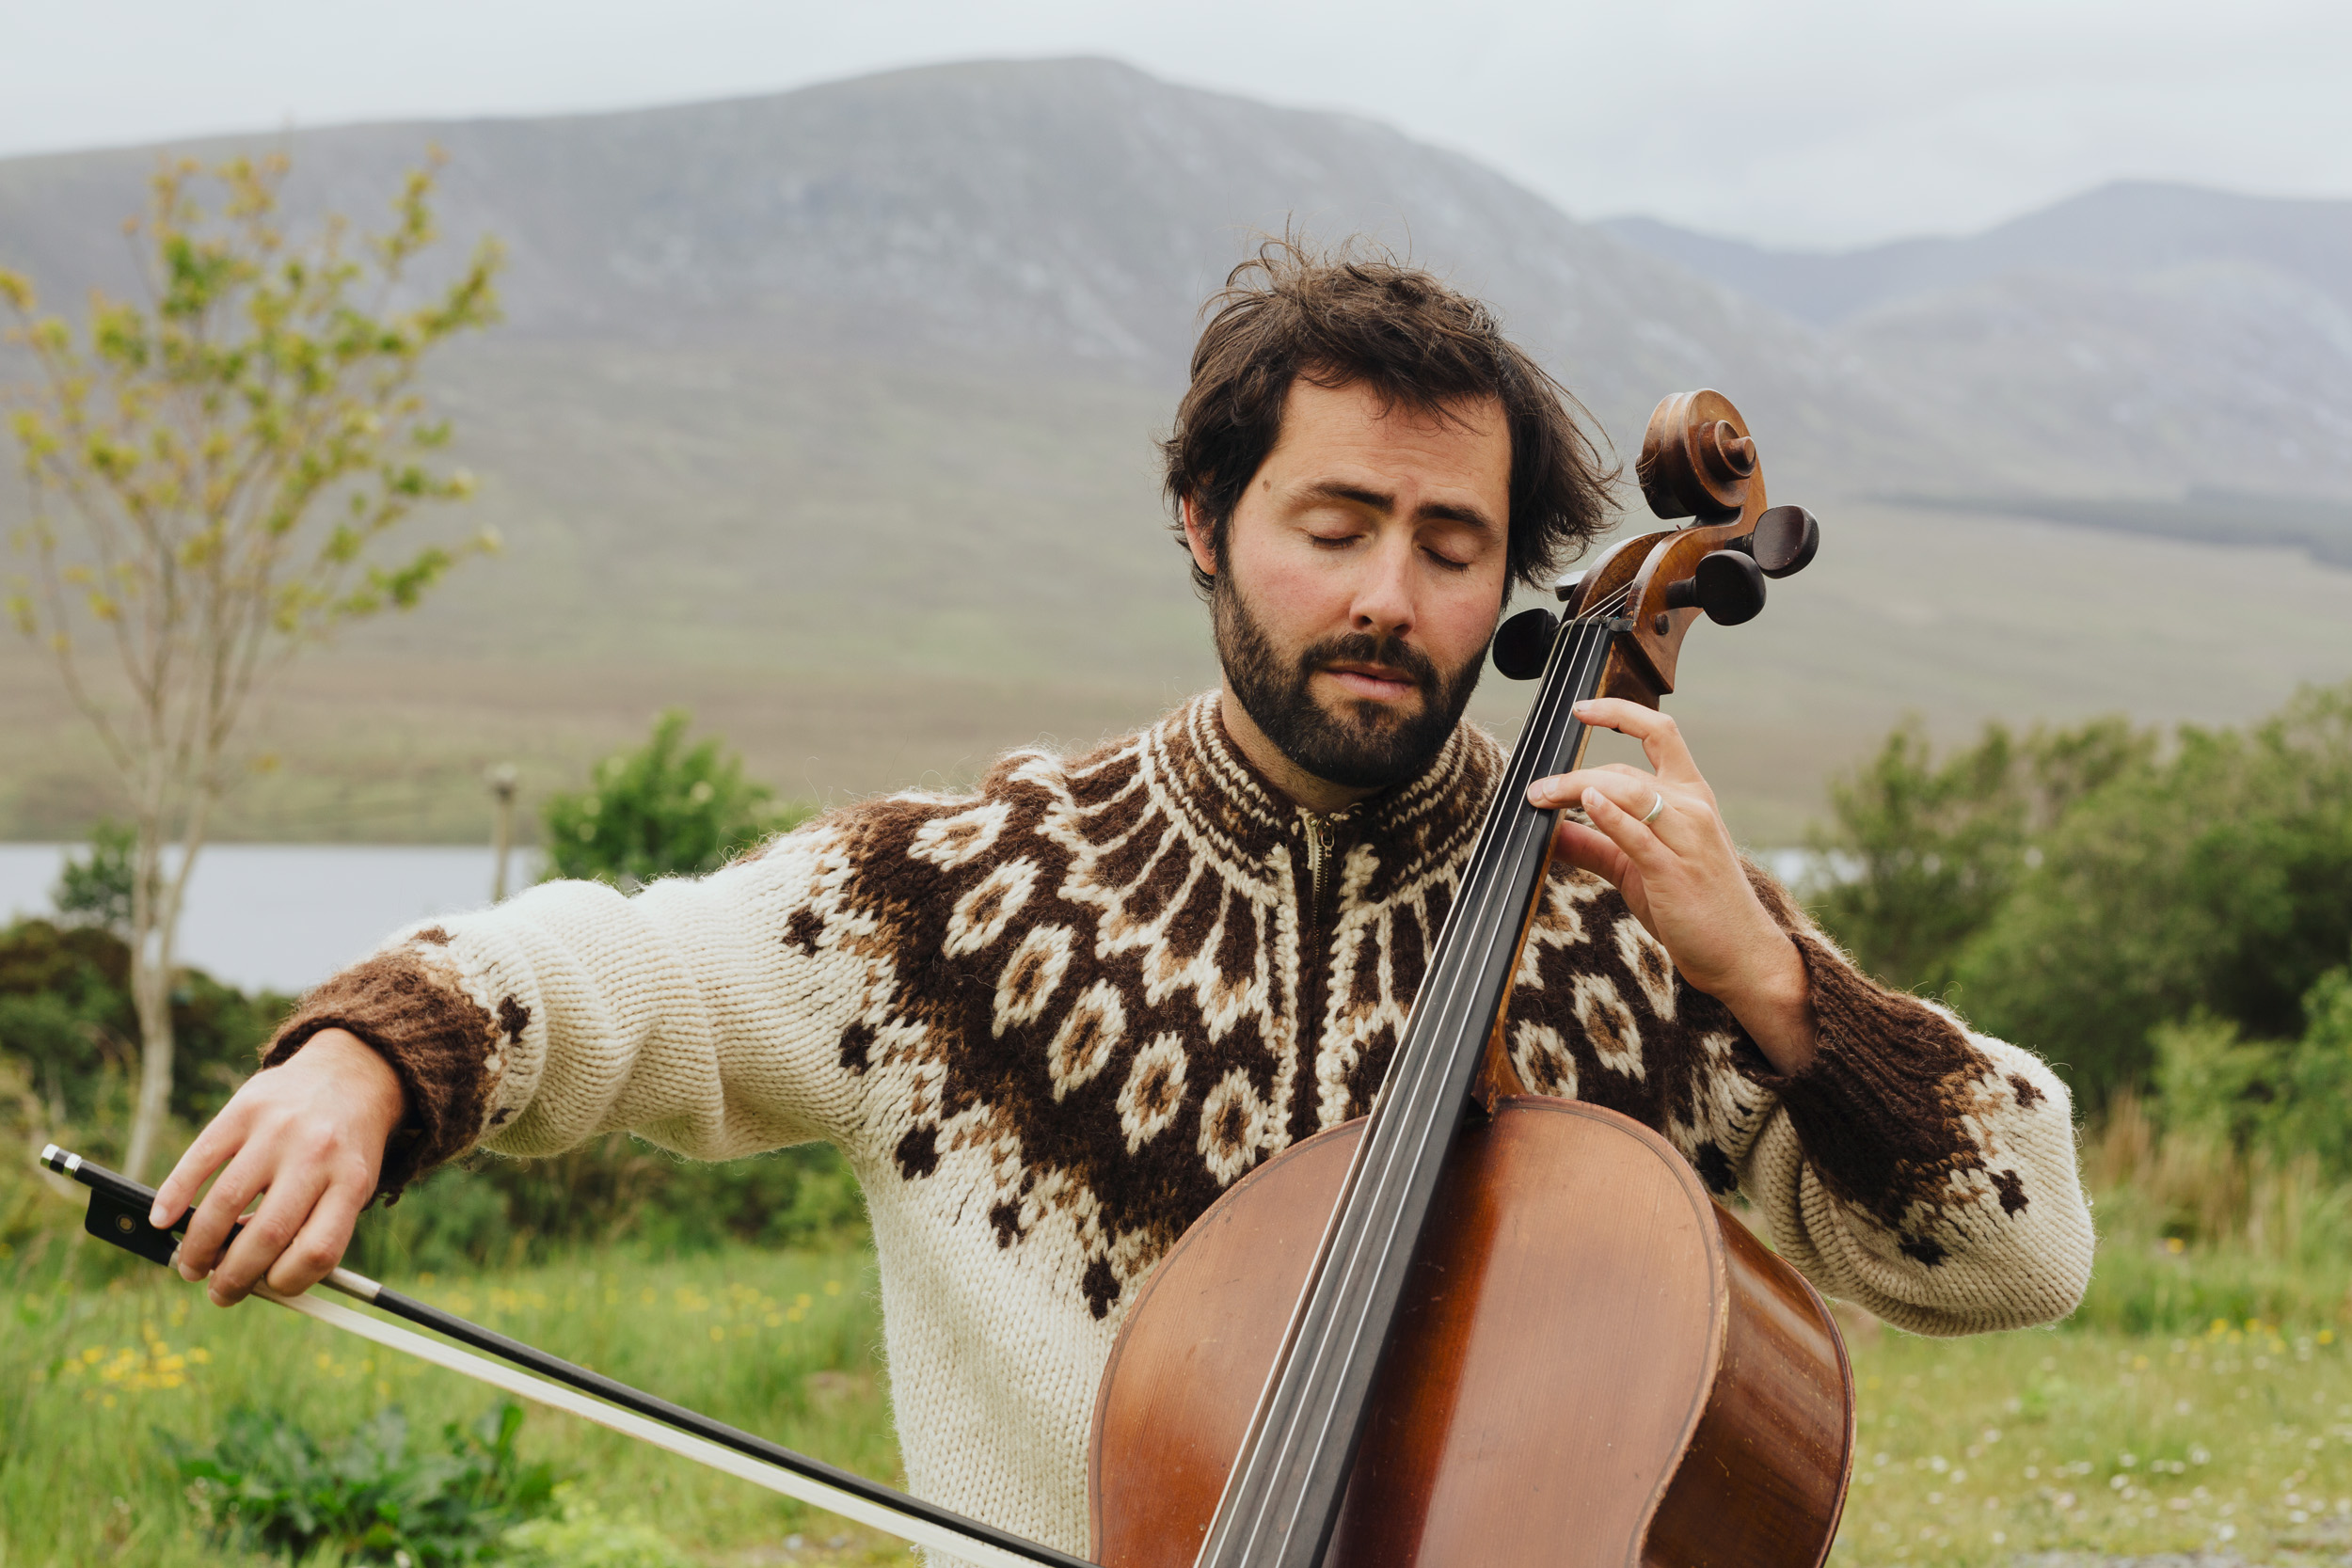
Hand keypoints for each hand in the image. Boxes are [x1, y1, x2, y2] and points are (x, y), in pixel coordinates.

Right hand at [151, 1028, 406, 1305]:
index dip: (287, 1282)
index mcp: (351, 1182)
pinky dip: (173, 1195)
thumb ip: (313, 1227)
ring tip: (191, 1265)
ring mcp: (279, 1130)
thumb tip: (255, 1282)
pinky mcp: (245, 1109)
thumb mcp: (350, 1186)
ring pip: (225, 1203)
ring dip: (199, 1247)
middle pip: (266, 1235)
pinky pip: (200, 1159)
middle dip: (233, 1277)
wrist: (350, 1074)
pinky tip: (161, 1220)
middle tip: (218, 1291)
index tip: (267, 1288)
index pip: (318, 1251)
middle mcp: (317, 1155)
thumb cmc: (344, 1148)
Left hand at [1527, 699, 1815, 1072]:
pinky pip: (1638, 833)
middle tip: (1534, 789)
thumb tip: (1548, 831)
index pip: (1660, 733)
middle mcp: (1692, 809)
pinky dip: (1609, 814)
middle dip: (1574, 774)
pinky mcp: (1675, 871)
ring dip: (1576, 788)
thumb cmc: (1692, 907)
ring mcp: (1687, 838)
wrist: (1739, 955)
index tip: (1581, 708)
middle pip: (1625, 770)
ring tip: (1540, 796)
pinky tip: (1585, 802)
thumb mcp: (1639, 868)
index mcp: (1691, 797)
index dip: (1620, 712)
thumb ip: (1596, 844)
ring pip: (1627, 791)